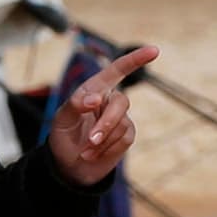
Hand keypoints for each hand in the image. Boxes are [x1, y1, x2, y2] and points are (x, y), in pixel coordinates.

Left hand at [45, 44, 155, 184]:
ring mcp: (120, 118)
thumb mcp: (62, 119)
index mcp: (95, 89)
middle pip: (122, 103)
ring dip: (102, 141)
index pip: (116, 71)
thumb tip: (96, 99)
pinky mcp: (125, 136)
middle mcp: (110, 101)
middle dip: (107, 123)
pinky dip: (107, 149)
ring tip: (85, 152)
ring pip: (122, 124)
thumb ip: (75, 104)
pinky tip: (93, 155)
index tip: (154, 51)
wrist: (68, 165)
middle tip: (91, 140)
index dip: (135, 60)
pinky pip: (123, 139)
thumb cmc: (63, 136)